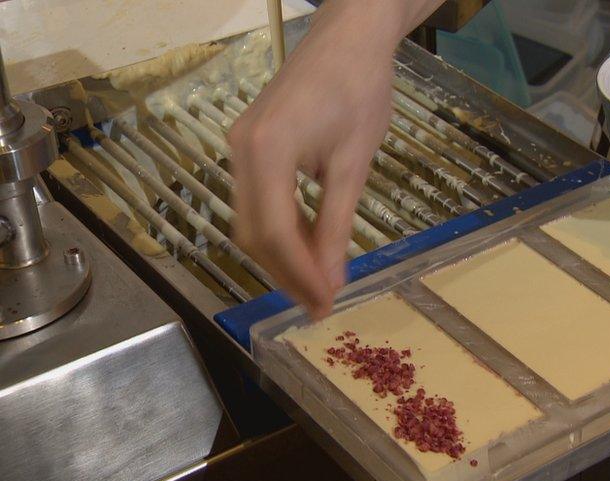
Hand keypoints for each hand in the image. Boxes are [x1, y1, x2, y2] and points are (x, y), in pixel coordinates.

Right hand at [228, 3, 401, 317]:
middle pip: (254, 232)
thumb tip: (331, 278)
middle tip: (320, 303)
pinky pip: (257, 200)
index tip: (324, 304)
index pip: (274, 232)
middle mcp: (241, 150)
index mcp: (265, 150)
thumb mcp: (353, 163)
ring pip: (251, 220)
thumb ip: (336, 224)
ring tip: (317, 285)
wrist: (349, 37)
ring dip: (282, 256)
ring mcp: (240, 146)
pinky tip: (307, 249)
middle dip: (287, 273)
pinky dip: (280, 230)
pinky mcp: (250, 144)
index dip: (298, 274)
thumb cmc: (360, 89)